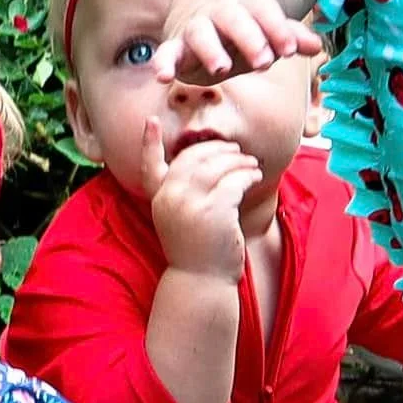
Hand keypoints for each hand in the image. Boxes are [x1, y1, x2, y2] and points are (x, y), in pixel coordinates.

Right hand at [143, 121, 260, 280]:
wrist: (201, 280)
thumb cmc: (195, 248)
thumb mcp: (178, 218)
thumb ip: (182, 193)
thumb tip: (206, 161)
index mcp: (158, 199)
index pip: (149, 165)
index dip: (148, 142)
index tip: (150, 121)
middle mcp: (170, 198)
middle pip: (192, 157)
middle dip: (217, 148)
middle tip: (236, 150)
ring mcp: (191, 204)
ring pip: (217, 166)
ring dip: (238, 160)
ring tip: (251, 163)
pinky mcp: (214, 212)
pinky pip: (234, 181)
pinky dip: (247, 175)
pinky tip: (255, 176)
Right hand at [152, 0, 321, 84]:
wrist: (203, 19)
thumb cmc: (243, 32)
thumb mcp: (268, 33)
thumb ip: (289, 37)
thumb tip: (316, 46)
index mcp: (246, 5)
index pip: (263, 10)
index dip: (277, 28)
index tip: (290, 50)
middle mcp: (219, 13)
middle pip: (233, 18)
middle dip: (249, 37)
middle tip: (264, 61)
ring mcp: (196, 28)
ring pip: (200, 32)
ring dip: (210, 49)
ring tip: (222, 69)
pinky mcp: (176, 48)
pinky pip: (166, 52)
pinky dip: (163, 62)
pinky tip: (163, 77)